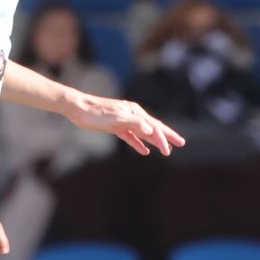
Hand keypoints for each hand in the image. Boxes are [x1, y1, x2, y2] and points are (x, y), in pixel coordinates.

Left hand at [67, 94, 186, 155]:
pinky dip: (139, 143)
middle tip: (181, 143)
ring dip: (155, 141)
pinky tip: (144, 151)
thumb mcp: (116, 119)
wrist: (78, 108)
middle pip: (154, 127)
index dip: (163, 139)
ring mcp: (124, 120)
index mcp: (135, 112)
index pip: (154, 127)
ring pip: (144, 133)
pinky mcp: (116, 126)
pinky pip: (131, 136)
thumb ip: (135, 123)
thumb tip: (151, 130)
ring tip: (166, 150)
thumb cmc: (96, 113)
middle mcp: (132, 114)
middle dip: (167, 136)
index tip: (168, 150)